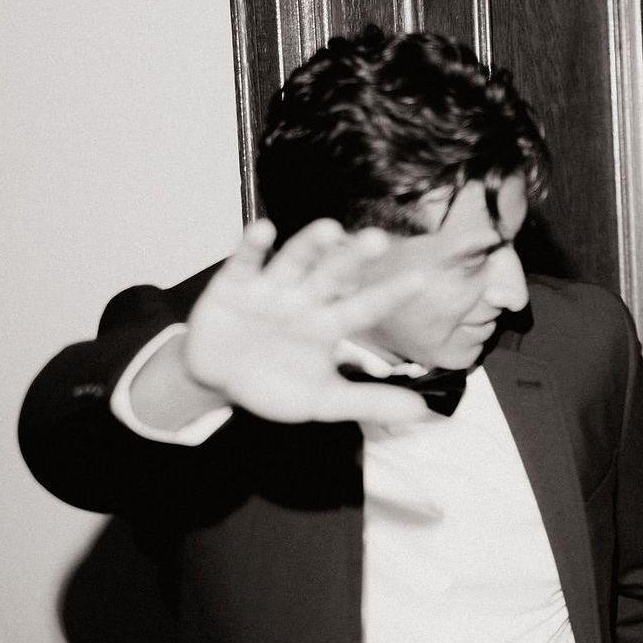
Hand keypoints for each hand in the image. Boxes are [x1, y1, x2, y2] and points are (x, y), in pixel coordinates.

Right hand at [174, 218, 435, 427]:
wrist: (221, 380)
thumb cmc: (276, 384)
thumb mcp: (323, 400)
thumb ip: (368, 402)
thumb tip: (422, 413)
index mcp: (328, 325)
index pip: (366, 308)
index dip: (391, 294)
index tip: (420, 279)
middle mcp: (304, 300)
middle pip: (333, 276)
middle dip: (352, 259)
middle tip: (377, 240)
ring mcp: (270, 289)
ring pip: (294, 262)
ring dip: (309, 245)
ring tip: (330, 229)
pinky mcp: (234, 284)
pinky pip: (244, 262)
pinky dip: (252, 246)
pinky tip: (265, 230)